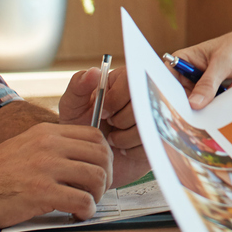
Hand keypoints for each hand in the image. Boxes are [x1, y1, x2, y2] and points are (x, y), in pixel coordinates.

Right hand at [0, 122, 110, 224]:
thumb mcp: (26, 148)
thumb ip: (53, 150)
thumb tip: (85, 164)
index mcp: (47, 133)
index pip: (95, 136)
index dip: (105, 157)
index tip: (99, 172)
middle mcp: (48, 145)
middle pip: (102, 155)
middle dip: (106, 177)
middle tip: (96, 192)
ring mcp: (44, 167)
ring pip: (96, 177)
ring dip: (97, 195)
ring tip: (85, 205)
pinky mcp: (40, 192)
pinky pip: (82, 200)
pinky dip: (86, 211)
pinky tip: (76, 215)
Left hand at [57, 66, 146, 185]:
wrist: (87, 161)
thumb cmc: (79, 129)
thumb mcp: (72, 107)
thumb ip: (78, 87)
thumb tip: (94, 71)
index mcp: (122, 81)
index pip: (131, 79)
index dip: (117, 99)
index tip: (103, 112)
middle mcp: (141, 95)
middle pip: (144, 101)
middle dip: (121, 120)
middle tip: (109, 126)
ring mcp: (152, 117)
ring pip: (149, 124)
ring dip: (125, 138)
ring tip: (113, 139)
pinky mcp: (158, 138)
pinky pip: (153, 143)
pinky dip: (133, 151)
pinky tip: (124, 149)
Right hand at [173, 27, 231, 107]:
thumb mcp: (224, 61)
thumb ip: (209, 83)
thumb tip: (194, 105)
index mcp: (186, 61)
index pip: (168, 80)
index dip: (169, 95)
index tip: (178, 107)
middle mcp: (193, 77)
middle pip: (183, 99)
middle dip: (193, 107)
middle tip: (202, 112)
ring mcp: (208, 89)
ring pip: (202, 108)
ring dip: (214, 106)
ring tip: (229, 89)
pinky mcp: (222, 98)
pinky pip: (219, 110)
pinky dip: (227, 106)